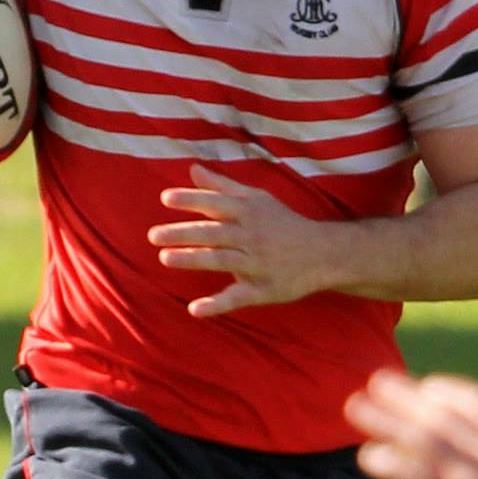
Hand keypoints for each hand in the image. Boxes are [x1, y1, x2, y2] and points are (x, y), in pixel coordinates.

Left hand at [148, 164, 333, 317]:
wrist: (324, 254)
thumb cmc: (283, 223)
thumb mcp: (256, 199)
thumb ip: (222, 186)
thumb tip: (192, 169)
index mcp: (250, 212)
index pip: (216, 204)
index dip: (192, 200)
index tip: (165, 198)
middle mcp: (252, 236)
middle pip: (214, 233)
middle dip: (183, 233)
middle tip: (153, 235)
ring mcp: (257, 264)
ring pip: (221, 260)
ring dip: (193, 259)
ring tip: (165, 258)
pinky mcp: (263, 290)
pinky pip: (238, 297)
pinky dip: (217, 304)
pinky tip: (194, 309)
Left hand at [346, 369, 477, 478]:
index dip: (449, 391)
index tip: (428, 387)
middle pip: (444, 411)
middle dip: (407, 395)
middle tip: (377, 380)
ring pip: (422, 436)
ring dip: (386, 417)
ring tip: (355, 405)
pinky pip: (417, 477)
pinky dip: (390, 462)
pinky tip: (368, 456)